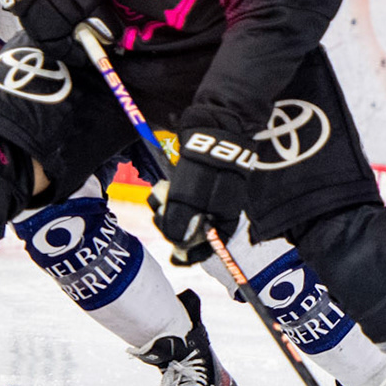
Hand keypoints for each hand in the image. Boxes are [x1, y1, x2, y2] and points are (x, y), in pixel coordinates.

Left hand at [149, 125, 251, 264]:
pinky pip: (181, 197)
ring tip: (159, 198)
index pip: (213, 245)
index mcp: (227, 217)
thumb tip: (174, 241)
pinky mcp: (197, 181)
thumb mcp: (190, 198)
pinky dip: (169, 196)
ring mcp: (208, 194)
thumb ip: (181, 222)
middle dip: (174, 228)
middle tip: (160, 218)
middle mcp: (219, 208)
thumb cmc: (205, 166)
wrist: (212, 127)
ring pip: (184, 213)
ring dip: (167, 210)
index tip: (176, 259)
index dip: (194, 254)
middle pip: (195, 230)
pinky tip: (161, 189)